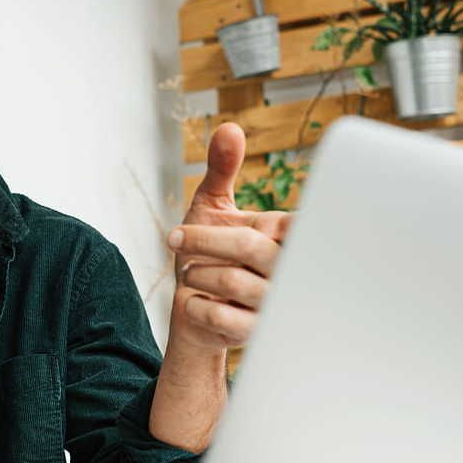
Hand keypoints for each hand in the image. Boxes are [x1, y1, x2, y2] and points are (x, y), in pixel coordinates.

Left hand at [167, 122, 289, 352]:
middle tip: (174, 240)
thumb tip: (229, 128)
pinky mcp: (255, 334)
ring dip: (195, 274)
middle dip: (201, 241)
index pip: (288, 222)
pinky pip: (217, 315)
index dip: (240, 222)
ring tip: (191, 273)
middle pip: (248, 246)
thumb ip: (222, 169)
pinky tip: (196, 302)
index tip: (208, 225)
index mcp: (287, 238)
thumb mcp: (213, 208)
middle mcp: (288, 271)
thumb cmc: (211, 256)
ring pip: (230, 281)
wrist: (198, 315)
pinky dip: (194, 305)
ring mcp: (273, 304)